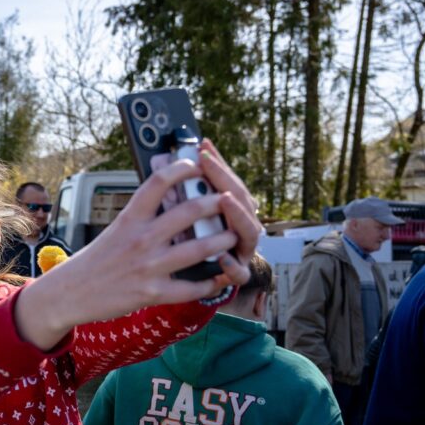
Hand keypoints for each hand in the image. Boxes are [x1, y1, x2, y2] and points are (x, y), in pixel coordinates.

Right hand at [17, 154, 259, 348]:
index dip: (183, 168)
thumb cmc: (94, 260)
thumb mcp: (115, 229)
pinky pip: (191, 288)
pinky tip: (218, 277)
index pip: (159, 182)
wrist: (69, 293)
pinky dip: (210, 282)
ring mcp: (148, 267)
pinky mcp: (152, 293)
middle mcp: (141, 239)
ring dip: (223, 240)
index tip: (198, 164)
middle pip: (189, 211)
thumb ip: (141, 216)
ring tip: (232, 236)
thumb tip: (166, 197)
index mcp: (129, 218)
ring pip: (200, 248)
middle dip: (216, 203)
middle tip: (228, 200)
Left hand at [199, 138, 263, 267]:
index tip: (202, 147)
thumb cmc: (192, 243)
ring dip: (237, 213)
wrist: (200, 276)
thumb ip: (187, 194)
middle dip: (224, 179)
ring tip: (223, 199)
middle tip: (208, 163)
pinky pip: (239, 273)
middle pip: (241, 199)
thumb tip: (175, 162)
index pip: (227, 181)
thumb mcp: (186, 218)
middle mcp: (240, 226)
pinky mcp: (235, 274)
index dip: (217, 164)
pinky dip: (232, 266)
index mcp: (231, 210)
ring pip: (249, 231)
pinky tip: (222, 259)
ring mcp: (241, 249)